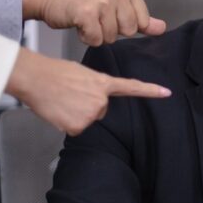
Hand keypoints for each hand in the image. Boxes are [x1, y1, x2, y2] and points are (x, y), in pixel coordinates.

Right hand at [5, 47, 170, 135]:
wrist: (36, 78)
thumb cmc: (54, 73)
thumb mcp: (82, 74)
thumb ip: (95, 87)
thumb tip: (94, 98)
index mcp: (103, 84)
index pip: (131, 87)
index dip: (150, 91)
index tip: (166, 92)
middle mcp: (101, 100)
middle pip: (100, 110)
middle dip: (87, 105)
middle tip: (71, 95)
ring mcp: (91, 113)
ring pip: (88, 120)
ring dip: (76, 114)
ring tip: (63, 101)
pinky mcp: (78, 126)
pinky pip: (76, 128)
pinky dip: (66, 123)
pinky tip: (59, 111)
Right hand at [22, 0, 166, 45]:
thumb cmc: (81, 1)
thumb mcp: (115, 5)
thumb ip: (139, 18)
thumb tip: (161, 28)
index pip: (142, 22)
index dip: (124, 25)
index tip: (109, 15)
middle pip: (128, 31)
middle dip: (111, 31)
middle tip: (95, 18)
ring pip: (111, 37)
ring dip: (97, 34)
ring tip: (86, 19)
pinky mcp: (86, 12)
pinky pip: (96, 39)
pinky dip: (86, 37)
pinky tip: (79, 23)